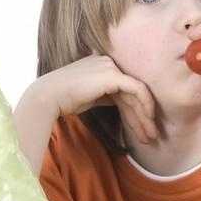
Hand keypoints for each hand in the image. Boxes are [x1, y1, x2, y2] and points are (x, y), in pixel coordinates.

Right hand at [32, 55, 158, 142]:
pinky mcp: (113, 75)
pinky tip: (148, 120)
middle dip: (143, 117)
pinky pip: (137, 90)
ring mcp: (111, 67)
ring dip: (145, 117)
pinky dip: (145, 105)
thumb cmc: (65, 100)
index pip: (126, 90)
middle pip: (132, 93)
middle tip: (151, 137)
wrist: (49, 97)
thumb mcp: (92, 97)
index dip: (136, 111)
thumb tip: (126, 107)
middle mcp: (109, 63)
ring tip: (150, 137)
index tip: (143, 130)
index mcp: (104, 67)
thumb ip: (109, 96)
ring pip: (137, 94)